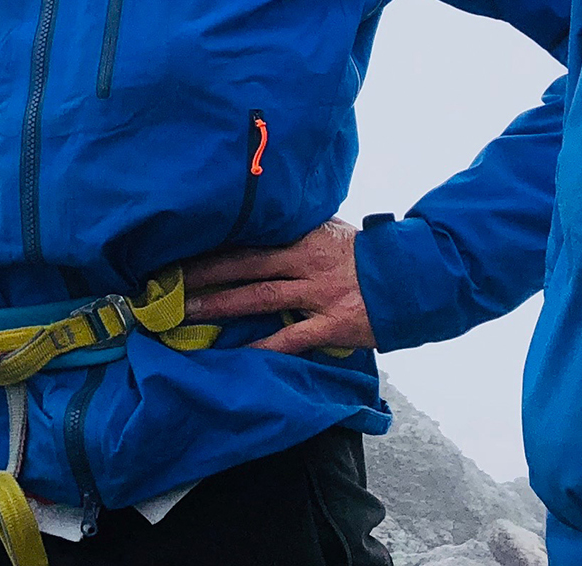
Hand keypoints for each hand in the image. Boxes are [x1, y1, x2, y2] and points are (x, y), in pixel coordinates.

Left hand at [180, 218, 374, 356]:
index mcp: (302, 239)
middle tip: (166, 283)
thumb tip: (266, 226)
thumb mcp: (332, 232)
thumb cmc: (370, 255)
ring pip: (259, 298)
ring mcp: (318, 294)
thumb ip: (299, 231)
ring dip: (220, 306)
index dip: (211, 249)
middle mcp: (304, 263)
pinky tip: (238, 355)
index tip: (177, 253)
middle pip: (243, 266)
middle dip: (203, 275)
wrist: (415, 278)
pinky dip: (264, 346)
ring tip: (186, 313)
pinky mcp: (333, 324)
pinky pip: (292, 337)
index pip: (247, 241)